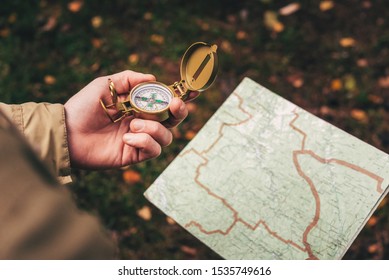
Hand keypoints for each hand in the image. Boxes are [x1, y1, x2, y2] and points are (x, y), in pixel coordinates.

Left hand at [64, 70, 195, 168]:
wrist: (68, 132)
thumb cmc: (84, 106)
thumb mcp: (106, 85)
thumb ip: (130, 79)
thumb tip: (153, 78)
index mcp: (138, 107)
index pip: (165, 102)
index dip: (181, 98)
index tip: (193, 91)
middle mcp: (142, 123)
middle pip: (173, 121)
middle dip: (179, 112)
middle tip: (174, 105)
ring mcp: (139, 140)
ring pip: (166, 137)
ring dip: (153, 128)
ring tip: (131, 125)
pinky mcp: (134, 155)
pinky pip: (153, 150)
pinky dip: (143, 142)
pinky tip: (126, 138)